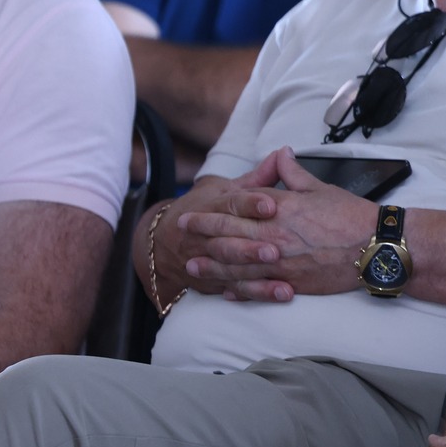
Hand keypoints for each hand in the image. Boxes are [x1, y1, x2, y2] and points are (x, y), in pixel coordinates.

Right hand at [140, 158, 286, 298]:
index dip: (250, 203)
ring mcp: (209, 260)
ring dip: (255, 272)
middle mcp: (209, 235)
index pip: (232, 203)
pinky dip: (257, 293)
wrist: (162, 243)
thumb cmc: (202, 209)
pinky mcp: (215, 280)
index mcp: (213, 207)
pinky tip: (279, 293)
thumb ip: (257, 177)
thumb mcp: (224, 189)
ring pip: (231, 267)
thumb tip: (283, 153)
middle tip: (276, 249)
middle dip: (251, 246)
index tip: (271, 204)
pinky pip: (236, 288)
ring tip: (280, 273)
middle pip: (229, 240)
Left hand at [175, 150, 374, 301]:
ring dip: (211, 266)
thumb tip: (281, 154)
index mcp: (281, 207)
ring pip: (237, 265)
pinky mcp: (292, 282)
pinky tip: (225, 292)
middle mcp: (275, 234)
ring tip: (191, 267)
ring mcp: (281, 261)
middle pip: (229, 235)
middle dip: (203, 234)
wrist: (374, 246)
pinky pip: (258, 287)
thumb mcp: (320, 187)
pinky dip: (239, 290)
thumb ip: (293, 173)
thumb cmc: (350, 215)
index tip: (193, 212)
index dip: (212, 210)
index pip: (238, 207)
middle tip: (181, 234)